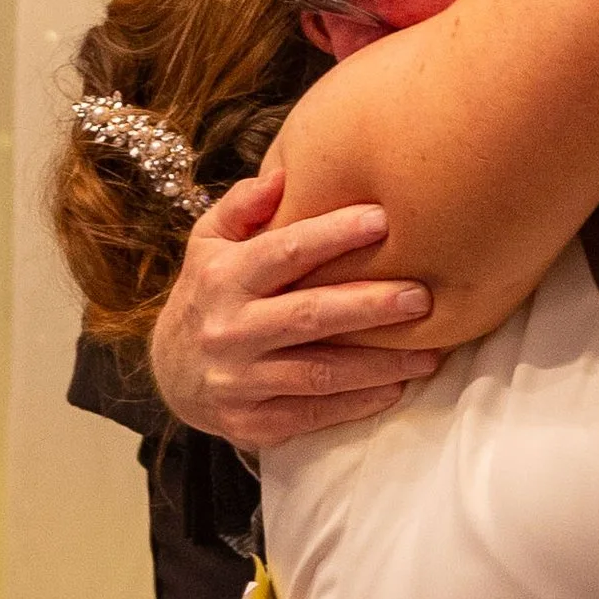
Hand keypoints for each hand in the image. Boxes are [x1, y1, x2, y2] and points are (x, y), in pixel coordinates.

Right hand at [148, 168, 443, 448]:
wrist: (169, 372)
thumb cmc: (209, 293)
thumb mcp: (208, 242)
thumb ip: (241, 207)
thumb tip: (281, 175)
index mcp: (223, 278)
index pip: (284, 252)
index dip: (333, 235)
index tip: (383, 219)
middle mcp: (229, 330)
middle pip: (309, 316)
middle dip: (370, 305)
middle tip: (422, 297)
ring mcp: (239, 381)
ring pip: (319, 373)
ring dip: (378, 365)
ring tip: (429, 354)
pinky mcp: (251, 423)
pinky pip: (313, 413)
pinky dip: (357, 404)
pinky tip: (397, 388)